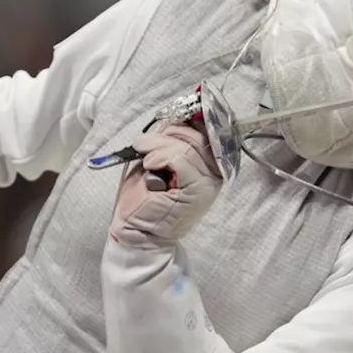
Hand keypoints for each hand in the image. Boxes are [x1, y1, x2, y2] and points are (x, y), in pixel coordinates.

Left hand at [109, 123, 221, 249]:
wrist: (139, 233)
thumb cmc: (145, 199)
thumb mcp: (156, 163)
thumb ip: (168, 143)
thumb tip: (170, 119)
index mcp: (208, 163)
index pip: (207, 131)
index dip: (187, 121)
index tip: (167, 120)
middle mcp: (214, 172)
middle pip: (198, 136)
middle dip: (168, 132)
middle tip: (144, 142)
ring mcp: (208, 181)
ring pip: (187, 146)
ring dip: (158, 144)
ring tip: (142, 153)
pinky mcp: (197, 189)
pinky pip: (181, 160)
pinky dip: (162, 156)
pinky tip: (149, 164)